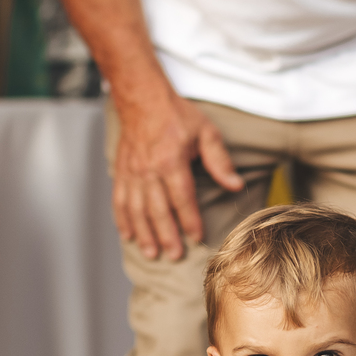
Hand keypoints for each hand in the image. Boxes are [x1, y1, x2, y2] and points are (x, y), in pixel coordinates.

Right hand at [114, 90, 242, 261]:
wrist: (142, 99)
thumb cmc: (177, 115)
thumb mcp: (206, 132)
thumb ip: (220, 161)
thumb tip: (236, 185)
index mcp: (171, 161)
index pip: (182, 198)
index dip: (190, 220)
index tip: (197, 237)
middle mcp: (148, 170)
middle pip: (157, 209)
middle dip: (166, 235)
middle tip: (174, 255)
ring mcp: (132, 172)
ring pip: (136, 210)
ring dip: (143, 233)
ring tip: (151, 253)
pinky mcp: (121, 172)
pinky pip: (119, 200)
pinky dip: (122, 220)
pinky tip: (127, 235)